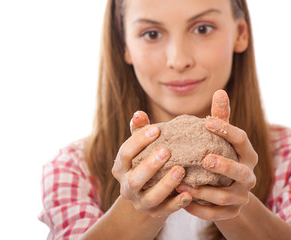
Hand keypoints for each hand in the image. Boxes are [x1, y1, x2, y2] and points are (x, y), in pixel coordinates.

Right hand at [112, 111, 191, 217]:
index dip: (139, 141)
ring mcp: (140, 202)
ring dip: (166, 184)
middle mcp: (127, 187)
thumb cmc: (145, 164)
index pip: (125, 153)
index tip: (157, 128)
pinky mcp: (155, 214)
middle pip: (135, 178)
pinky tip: (189, 194)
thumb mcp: (140, 150)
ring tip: (180, 170)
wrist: (147, 198)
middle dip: (150, 165)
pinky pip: (166, 210)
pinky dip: (177, 203)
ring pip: (150, 197)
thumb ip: (139, 132)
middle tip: (166, 151)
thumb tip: (138, 114)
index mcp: (121, 168)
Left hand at [176, 90, 256, 220]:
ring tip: (182, 184)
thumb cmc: (219, 157)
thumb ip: (218, 119)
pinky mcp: (230, 213)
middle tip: (204, 158)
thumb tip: (220, 90)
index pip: (242, 139)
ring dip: (204, 190)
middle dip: (223, 165)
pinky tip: (182, 200)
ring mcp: (240, 196)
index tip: (205, 120)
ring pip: (226, 196)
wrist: (224, 193)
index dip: (226, 129)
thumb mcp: (220, 140)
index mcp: (245, 154)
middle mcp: (247, 175)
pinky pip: (214, 214)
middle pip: (240, 171)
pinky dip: (198, 208)